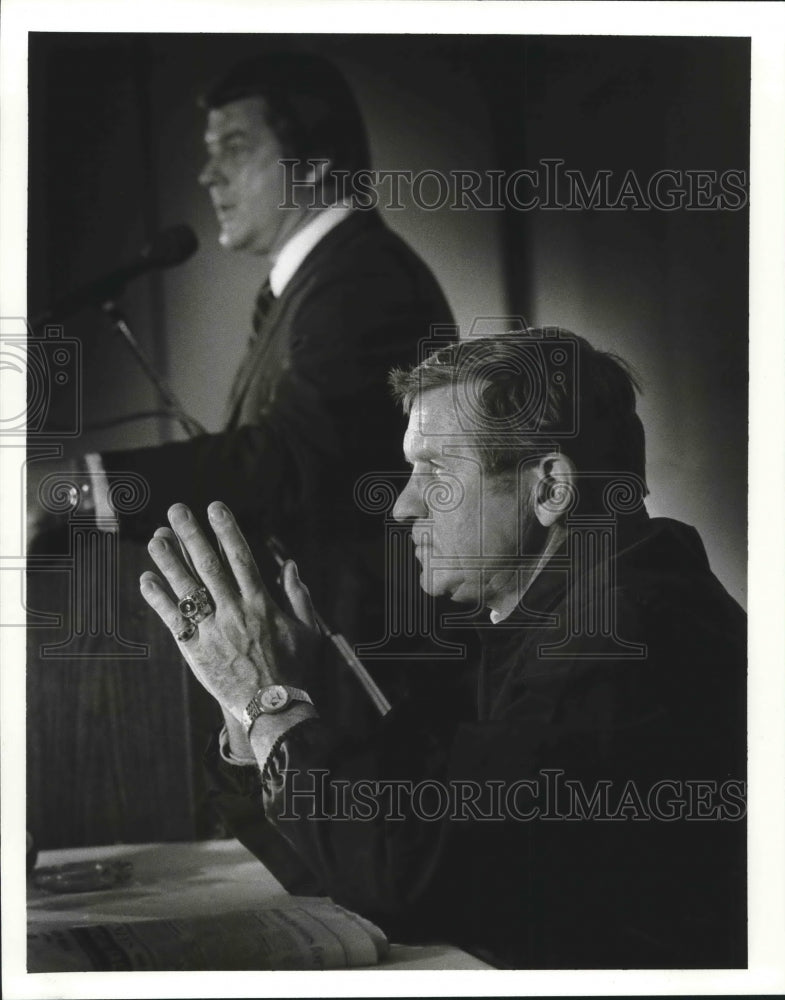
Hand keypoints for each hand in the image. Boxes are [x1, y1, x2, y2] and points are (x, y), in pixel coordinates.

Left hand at [140, 501, 318, 720]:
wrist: (273, 708)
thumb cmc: (294, 669)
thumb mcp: (307, 630)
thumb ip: (299, 596)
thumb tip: (292, 567)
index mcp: (261, 603)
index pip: (241, 558)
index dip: (227, 530)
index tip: (215, 508)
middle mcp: (234, 611)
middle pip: (209, 565)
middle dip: (192, 535)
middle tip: (177, 511)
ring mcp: (213, 630)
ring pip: (188, 588)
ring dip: (169, 561)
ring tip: (155, 538)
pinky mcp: (196, 650)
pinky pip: (174, 620)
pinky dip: (159, 599)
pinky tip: (146, 580)